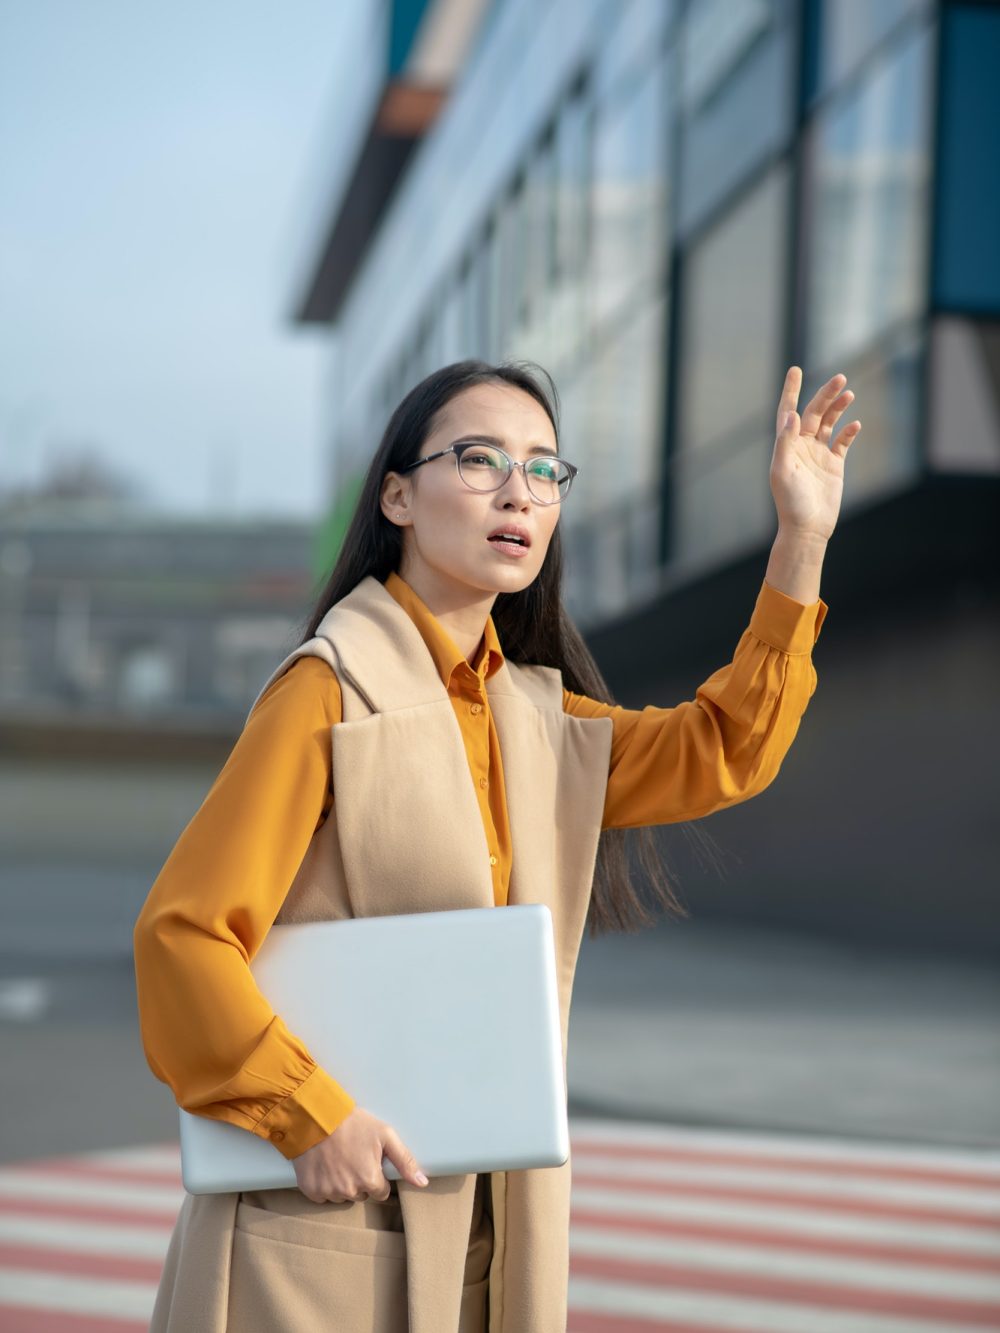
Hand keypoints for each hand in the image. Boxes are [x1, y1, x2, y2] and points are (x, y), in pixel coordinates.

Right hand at [291, 1106, 428, 1203]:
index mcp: (369, 1180)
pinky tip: (324, 1165)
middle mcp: (349, 1191)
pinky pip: (322, 1195)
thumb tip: (423, 1182)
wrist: (317, 1117)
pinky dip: (323, 1184)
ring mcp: (329, 1192)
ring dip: (342, 1183)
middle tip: (353, 1156)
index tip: (369, 1161)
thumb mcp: (385, 1135)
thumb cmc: (353, 1123)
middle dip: (360, 1180)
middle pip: (361, 1194)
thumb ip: (405, 1161)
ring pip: (342, 1196)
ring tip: (338, 1158)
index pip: (380, 1192)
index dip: (377, 1176)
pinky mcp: (311, 1190)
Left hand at [770, 366, 860, 542]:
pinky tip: (855, 424)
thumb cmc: (790, 503)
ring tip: (849, 393)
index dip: (791, 391)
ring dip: (838, 408)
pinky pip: (842, 442)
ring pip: (829, 423)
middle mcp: (801, 446)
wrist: (807, 528)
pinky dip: (849, 432)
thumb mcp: (782, 471)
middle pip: (813, 413)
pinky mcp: (834, 465)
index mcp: (786, 446)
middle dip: (825, 395)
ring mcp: (818, 454)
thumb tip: (792, 415)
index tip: (795, 370)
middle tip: (839, 378)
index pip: (788, 411)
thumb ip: (785, 443)